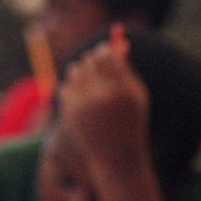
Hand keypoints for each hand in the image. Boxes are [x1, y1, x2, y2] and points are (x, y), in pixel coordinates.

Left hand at [57, 40, 150, 182]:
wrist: (115, 155)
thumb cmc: (129, 122)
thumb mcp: (135, 95)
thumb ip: (126, 69)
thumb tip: (115, 44)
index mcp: (122, 88)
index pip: (107, 56)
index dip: (104, 50)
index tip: (102, 50)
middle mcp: (102, 95)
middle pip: (89, 60)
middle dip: (91, 59)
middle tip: (93, 61)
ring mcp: (84, 104)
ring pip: (74, 70)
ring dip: (80, 71)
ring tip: (89, 83)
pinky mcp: (70, 112)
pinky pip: (65, 86)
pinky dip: (72, 88)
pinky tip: (81, 98)